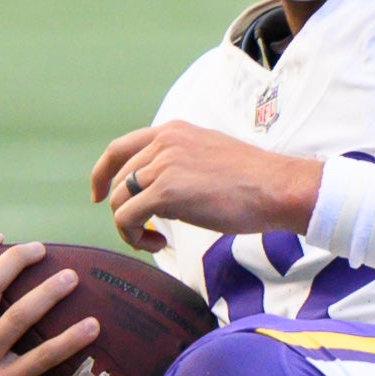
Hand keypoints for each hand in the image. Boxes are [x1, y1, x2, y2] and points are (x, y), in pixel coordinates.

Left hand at [90, 123, 315, 252]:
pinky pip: (126, 218)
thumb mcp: (209, 154)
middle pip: (116, 180)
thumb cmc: (253, 179)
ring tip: (153, 241)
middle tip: (143, 232)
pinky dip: (133, 237)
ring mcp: (163, 165)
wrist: (276, 187)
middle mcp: (163, 143)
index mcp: (172, 131)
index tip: (98, 195)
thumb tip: (160, 188)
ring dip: (129, 227)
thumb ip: (181, 161)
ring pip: (118, 201)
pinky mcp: (165, 192)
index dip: (101, 173)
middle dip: (122, 210)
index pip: (120, 148)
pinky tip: (158, 244)